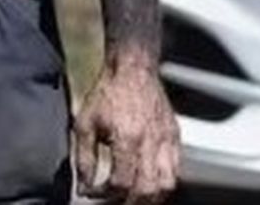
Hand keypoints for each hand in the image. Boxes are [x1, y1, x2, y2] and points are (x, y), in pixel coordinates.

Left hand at [74, 62, 178, 203]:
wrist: (133, 69)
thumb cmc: (108, 92)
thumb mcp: (85, 123)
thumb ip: (84, 158)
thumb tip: (85, 185)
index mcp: (127, 138)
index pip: (120, 182)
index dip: (104, 194)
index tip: (92, 192)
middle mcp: (151, 143)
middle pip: (146, 190)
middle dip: (128, 203)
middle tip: (113, 203)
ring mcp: (167, 141)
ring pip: (166, 185)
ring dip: (149, 199)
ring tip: (132, 201)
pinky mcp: (175, 138)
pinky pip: (175, 171)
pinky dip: (163, 185)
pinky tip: (149, 186)